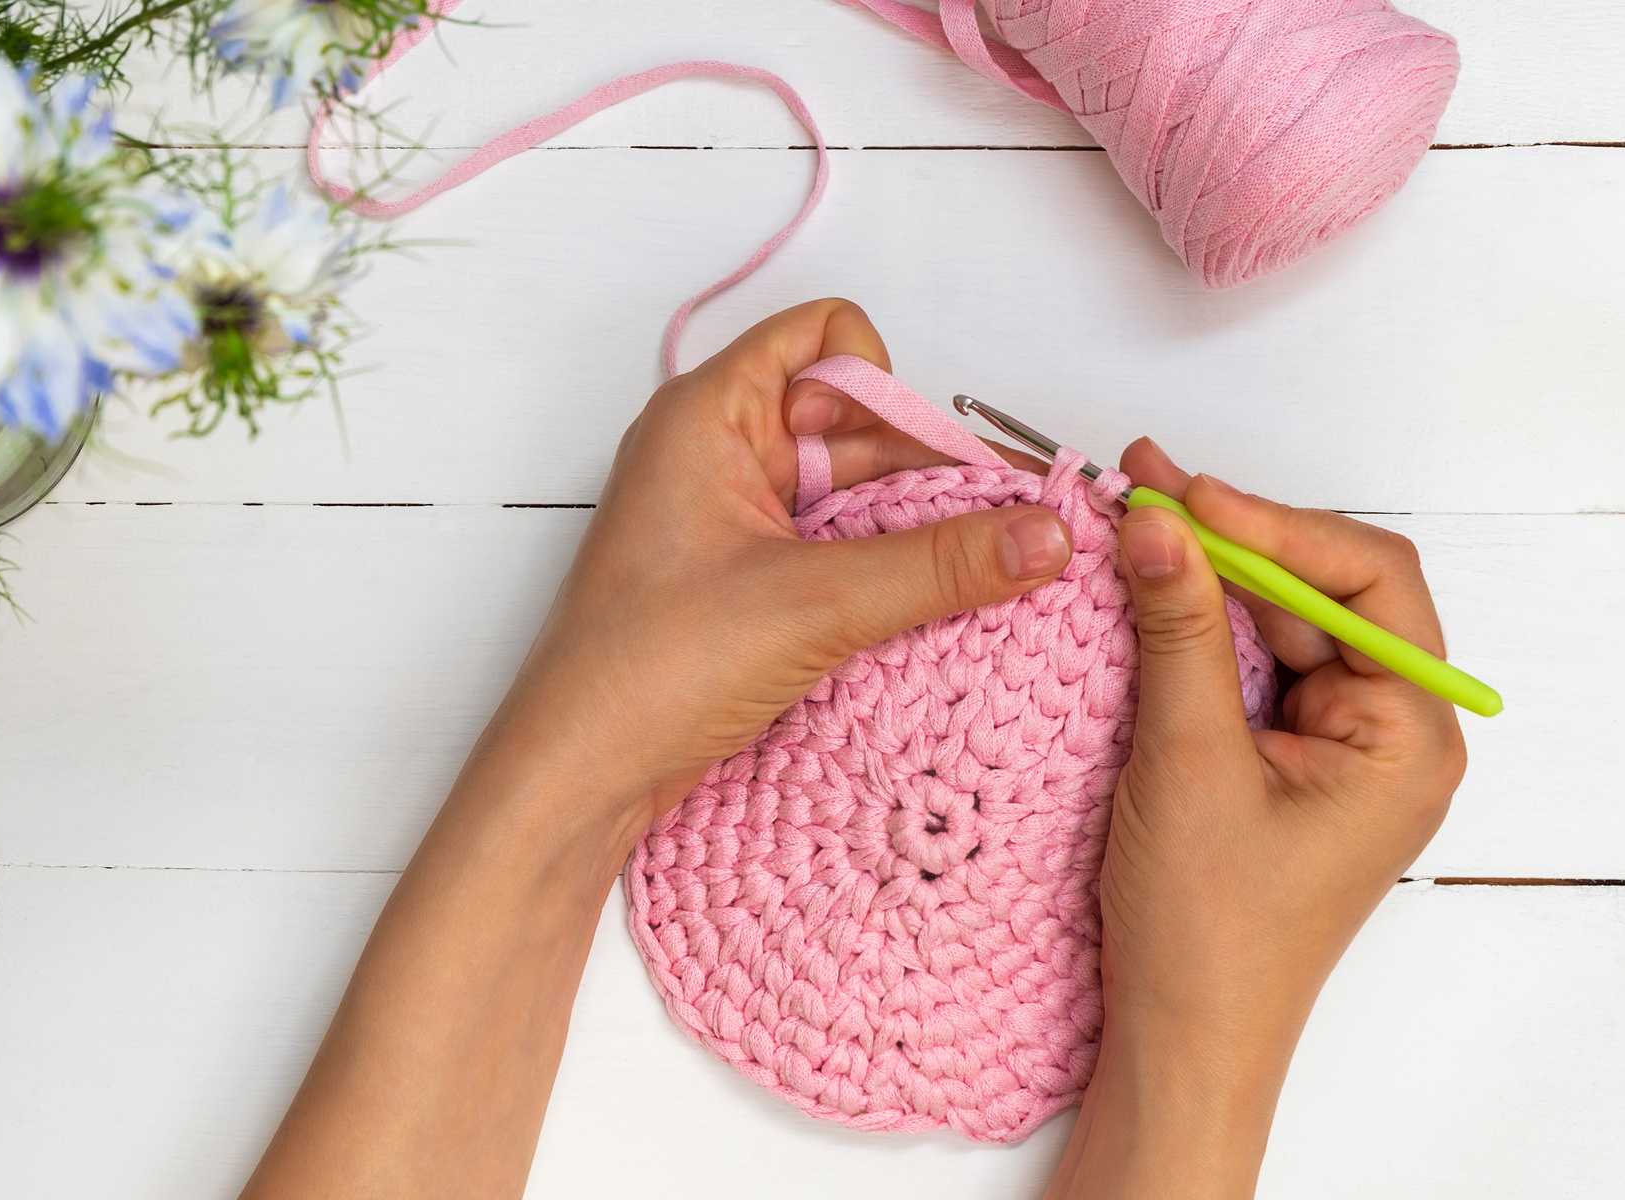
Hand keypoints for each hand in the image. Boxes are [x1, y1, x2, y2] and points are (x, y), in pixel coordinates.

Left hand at [490, 297, 1068, 849]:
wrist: (578, 776)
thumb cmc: (647, 668)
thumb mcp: (813, 603)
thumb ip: (940, 564)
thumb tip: (1046, 534)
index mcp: (708, 415)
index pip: (823, 338)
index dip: (886, 384)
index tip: (929, 462)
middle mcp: (718, 452)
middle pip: (854, 421)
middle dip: (929, 468)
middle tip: (1015, 523)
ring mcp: (731, 519)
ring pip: (851, 492)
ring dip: (916, 526)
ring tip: (995, 570)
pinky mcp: (745, 580)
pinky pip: (834, 547)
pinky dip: (885, 568)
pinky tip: (938, 606)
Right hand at [1046, 439, 1466, 1198]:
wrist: (1181, 1038)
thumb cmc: (1209, 933)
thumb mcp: (1188, 763)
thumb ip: (1178, 632)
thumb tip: (1154, 523)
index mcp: (1407, 737)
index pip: (1368, 583)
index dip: (1277, 525)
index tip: (1186, 498)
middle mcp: (1389, 732)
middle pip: (1325, 591)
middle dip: (1234, 537)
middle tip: (1143, 488)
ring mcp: (1337, 744)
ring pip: (1281, 621)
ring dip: (1209, 573)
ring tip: (1132, 519)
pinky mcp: (1287, 757)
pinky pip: (1251, 664)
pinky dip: (1198, 623)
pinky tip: (1145, 586)